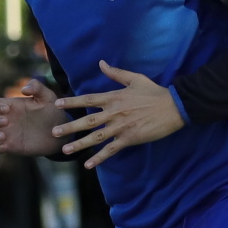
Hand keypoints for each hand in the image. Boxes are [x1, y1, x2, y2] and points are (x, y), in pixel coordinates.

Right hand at [0, 79, 69, 155]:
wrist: (60, 133)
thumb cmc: (53, 112)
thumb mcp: (48, 97)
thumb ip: (37, 87)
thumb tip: (23, 90)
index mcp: (12, 106)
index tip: (7, 109)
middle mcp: (6, 119)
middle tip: (6, 122)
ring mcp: (8, 133)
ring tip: (3, 136)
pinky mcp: (11, 146)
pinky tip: (6, 145)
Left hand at [51, 60, 184, 168]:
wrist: (173, 107)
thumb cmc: (154, 92)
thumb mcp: (135, 78)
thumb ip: (116, 73)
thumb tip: (101, 63)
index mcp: (114, 98)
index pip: (88, 99)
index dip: (72, 102)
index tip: (58, 104)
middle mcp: (114, 113)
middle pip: (87, 121)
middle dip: (70, 127)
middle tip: (54, 132)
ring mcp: (121, 127)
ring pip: (96, 137)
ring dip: (80, 144)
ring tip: (65, 150)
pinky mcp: (129, 139)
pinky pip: (111, 150)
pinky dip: (99, 158)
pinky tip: (89, 165)